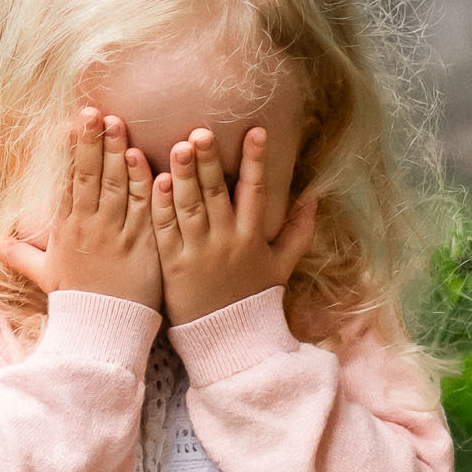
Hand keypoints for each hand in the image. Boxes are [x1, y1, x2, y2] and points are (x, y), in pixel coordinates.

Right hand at [0, 108, 161, 308]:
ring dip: (116, 152)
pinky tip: (142, 158)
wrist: (103, 329)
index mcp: (64, 230)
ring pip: (115, 185)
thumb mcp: (44, 276)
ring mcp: (115, 233)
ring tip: (117, 123)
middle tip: (93, 112)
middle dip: (91, 142)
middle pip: (88, 176)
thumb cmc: (76, 301)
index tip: (69, 125)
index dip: (68, 152)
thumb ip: (20, 255)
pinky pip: (143, 207)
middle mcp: (87, 227)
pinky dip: (143, 182)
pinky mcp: (142, 243)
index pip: (65, 183)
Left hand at [152, 126, 318, 326]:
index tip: (256, 131)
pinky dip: (161, 204)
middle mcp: (226, 241)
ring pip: (190, 206)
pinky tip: (156, 179)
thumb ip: (298, 232)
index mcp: (252, 237)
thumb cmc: (254, 299)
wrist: (229, 340)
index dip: (256, 161)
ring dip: (184, 174)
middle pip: (217, 193)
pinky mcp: (173, 264)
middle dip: (210, 160)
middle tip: (202, 131)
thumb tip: (315, 199)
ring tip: (180, 145)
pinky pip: (166, 229)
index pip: (256, 191)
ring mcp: (199, 252)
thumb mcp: (281, 266)